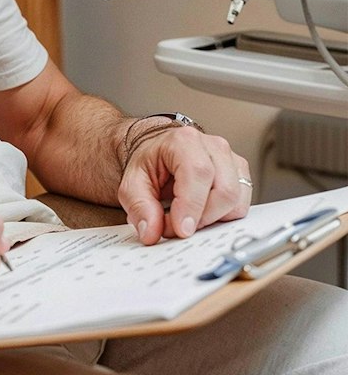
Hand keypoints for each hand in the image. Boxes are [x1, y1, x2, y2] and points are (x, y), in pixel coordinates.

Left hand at [118, 122, 252, 244]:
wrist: (159, 150)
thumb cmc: (149, 162)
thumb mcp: (132, 183)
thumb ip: (139, 207)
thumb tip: (151, 233)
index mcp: (184, 141)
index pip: (198, 173)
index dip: (192, 206)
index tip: (182, 230)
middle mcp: (213, 147)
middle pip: (225, 191)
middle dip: (202, 218)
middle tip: (178, 227)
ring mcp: (231, 160)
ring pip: (237, 202)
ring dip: (213, 220)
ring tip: (188, 218)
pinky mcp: (240, 175)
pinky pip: (242, 206)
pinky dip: (223, 218)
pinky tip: (203, 214)